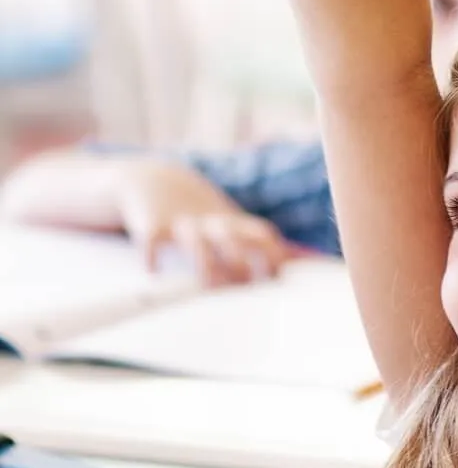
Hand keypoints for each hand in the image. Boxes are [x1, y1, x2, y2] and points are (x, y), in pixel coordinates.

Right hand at [119, 162, 292, 285]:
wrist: (153, 180)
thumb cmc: (200, 212)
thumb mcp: (229, 219)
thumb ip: (258, 240)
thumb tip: (297, 259)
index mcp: (232, 222)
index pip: (260, 233)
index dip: (273, 252)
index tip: (280, 277)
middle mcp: (210, 222)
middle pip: (232, 238)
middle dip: (241, 261)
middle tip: (247, 288)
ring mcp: (182, 223)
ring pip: (196, 243)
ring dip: (205, 264)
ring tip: (209, 285)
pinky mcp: (152, 225)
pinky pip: (151, 241)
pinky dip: (152, 257)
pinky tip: (154, 272)